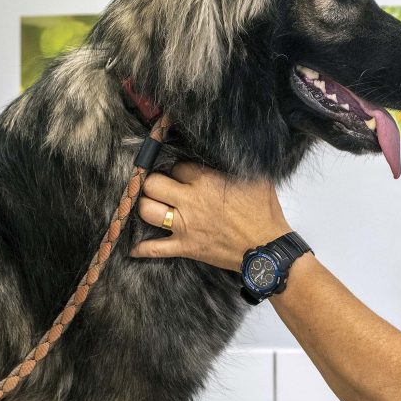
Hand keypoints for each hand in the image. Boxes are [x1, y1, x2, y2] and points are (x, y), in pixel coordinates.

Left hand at [131, 163, 292, 270]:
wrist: (267, 248)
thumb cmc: (265, 212)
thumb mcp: (257, 177)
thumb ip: (237, 164)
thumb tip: (232, 150)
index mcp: (206, 181)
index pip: (177, 166)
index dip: (177, 168)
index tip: (181, 173)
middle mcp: (190, 201)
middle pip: (153, 184)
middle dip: (153, 182)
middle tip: (160, 186)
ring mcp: (185, 226)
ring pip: (147, 211)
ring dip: (146, 206)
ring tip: (152, 205)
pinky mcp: (185, 247)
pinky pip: (154, 249)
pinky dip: (141, 248)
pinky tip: (134, 247)